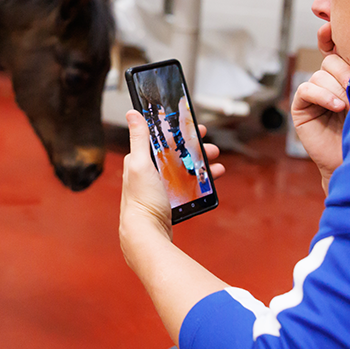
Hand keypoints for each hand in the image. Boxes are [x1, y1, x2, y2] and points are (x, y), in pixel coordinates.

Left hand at [120, 111, 224, 269]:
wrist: (146, 235)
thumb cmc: (141, 200)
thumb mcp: (140, 164)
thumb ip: (139, 138)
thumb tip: (132, 113)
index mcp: (140, 161)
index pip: (162, 139)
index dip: (178, 131)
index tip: (195, 127)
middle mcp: (149, 173)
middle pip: (176, 154)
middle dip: (195, 149)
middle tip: (211, 148)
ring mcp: (159, 188)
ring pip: (185, 170)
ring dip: (202, 164)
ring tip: (217, 164)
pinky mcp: (169, 201)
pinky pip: (188, 186)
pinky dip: (201, 181)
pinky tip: (212, 180)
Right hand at [291, 23, 349, 192]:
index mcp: (349, 77)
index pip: (339, 51)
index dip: (331, 37)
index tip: (329, 28)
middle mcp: (331, 83)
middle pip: (331, 61)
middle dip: (344, 73)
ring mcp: (315, 94)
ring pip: (320, 76)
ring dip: (335, 89)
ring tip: (347, 106)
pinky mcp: (302, 107)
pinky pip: (306, 89)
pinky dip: (321, 95)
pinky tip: (335, 106)